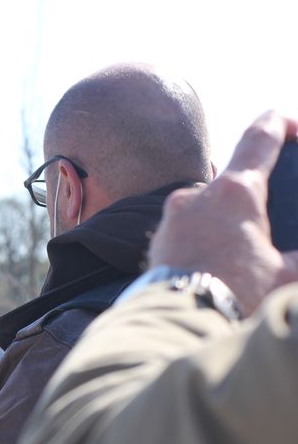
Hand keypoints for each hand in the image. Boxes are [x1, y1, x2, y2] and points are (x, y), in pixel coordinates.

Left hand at [150, 110, 297, 314]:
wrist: (179, 319)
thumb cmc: (235, 293)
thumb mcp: (286, 273)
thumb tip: (296, 256)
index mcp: (235, 192)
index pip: (259, 139)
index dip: (278, 124)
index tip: (290, 125)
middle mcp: (198, 195)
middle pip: (234, 177)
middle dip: (256, 190)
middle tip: (271, 210)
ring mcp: (173, 214)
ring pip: (209, 202)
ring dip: (228, 215)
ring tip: (244, 243)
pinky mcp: (159, 236)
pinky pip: (189, 224)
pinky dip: (207, 232)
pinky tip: (218, 256)